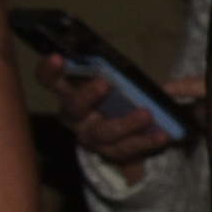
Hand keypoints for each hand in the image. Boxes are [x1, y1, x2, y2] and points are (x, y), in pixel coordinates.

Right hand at [50, 60, 195, 166]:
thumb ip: (124, 72)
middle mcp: (75, 116)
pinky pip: (127, 149)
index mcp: (70, 92)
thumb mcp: (118, 81)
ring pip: (103, 133)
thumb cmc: (117, 97)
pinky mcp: (111, 153)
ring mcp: (91, 137)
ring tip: (144, 113)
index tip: (57, 57)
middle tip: (102, 83)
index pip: (50, 80)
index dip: (49, 70)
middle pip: (74, 107)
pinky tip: (162, 135)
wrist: (128, 134)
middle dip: (86, 95)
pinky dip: (146, 141)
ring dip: (124, 123)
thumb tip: (153, 76)